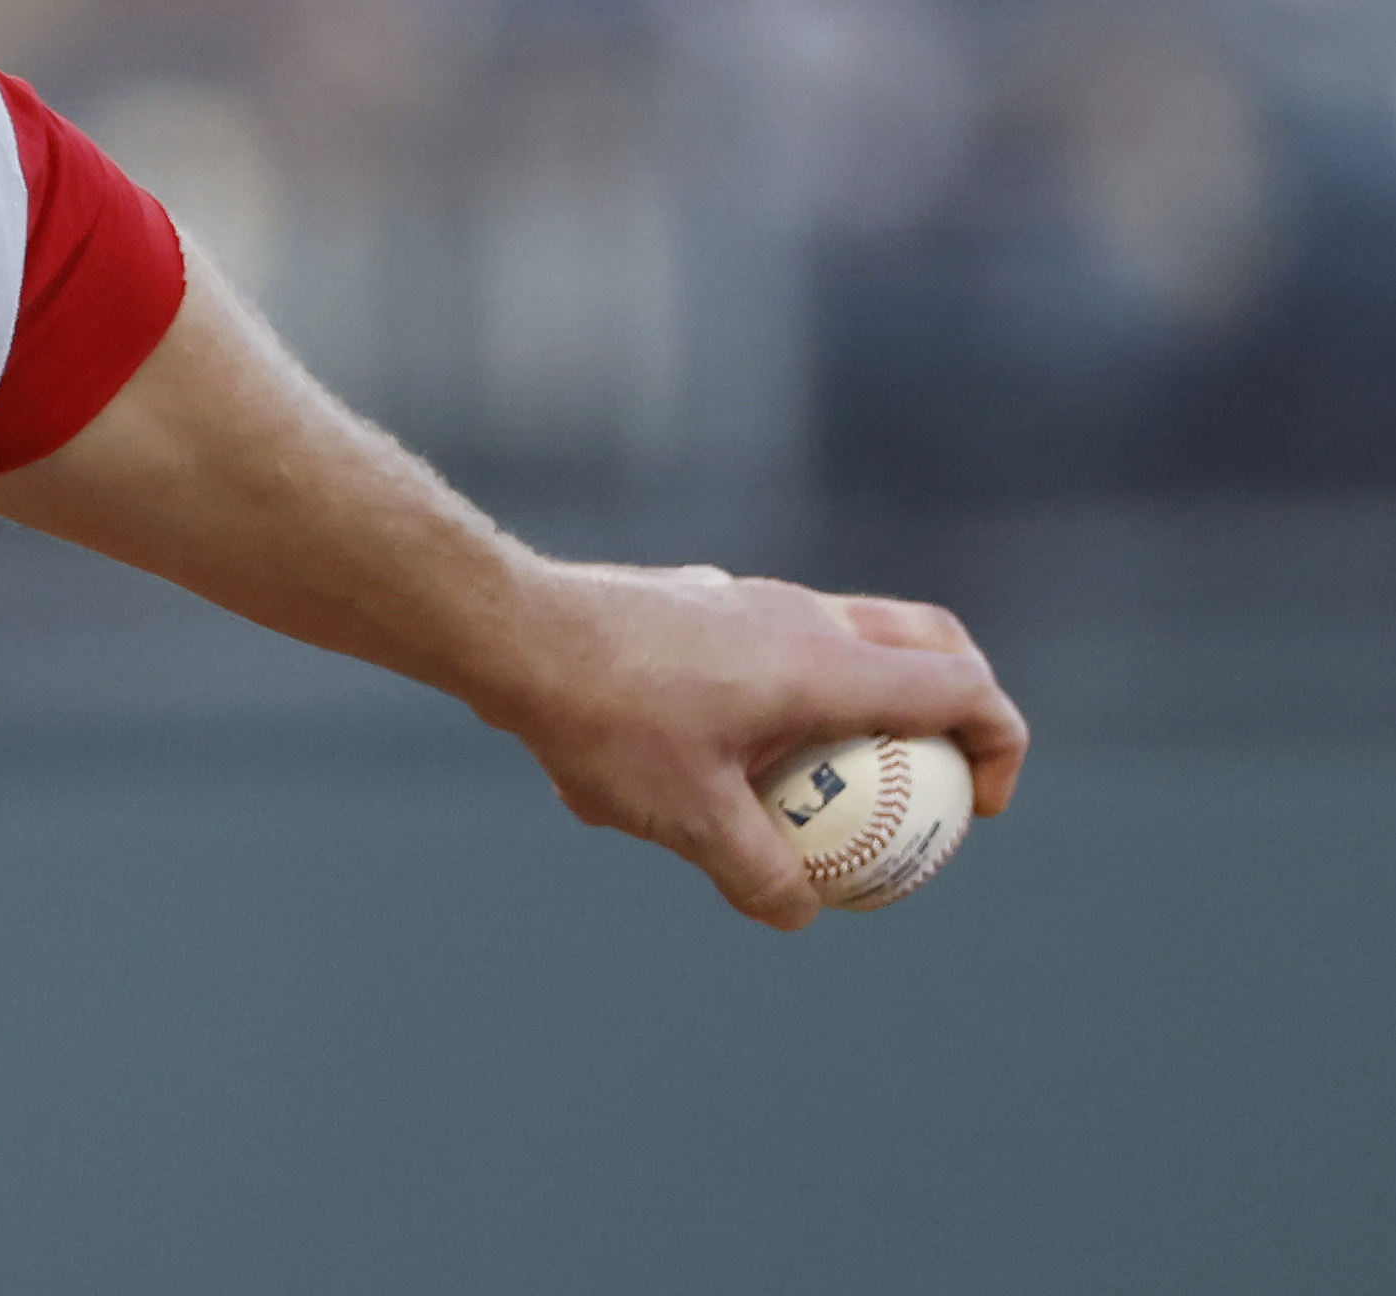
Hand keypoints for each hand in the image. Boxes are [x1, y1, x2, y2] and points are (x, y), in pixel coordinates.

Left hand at [480, 560, 1026, 928]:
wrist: (507, 629)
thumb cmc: (603, 717)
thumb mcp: (687, 820)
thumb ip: (759, 876)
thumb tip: (800, 911)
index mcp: (826, 663)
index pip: (962, 688)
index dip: (1001, 746)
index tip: (981, 810)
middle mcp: (801, 615)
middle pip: (926, 643)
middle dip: (956, 710)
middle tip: (936, 783)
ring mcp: (749, 597)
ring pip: (842, 643)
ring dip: (848, 712)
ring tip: (790, 798)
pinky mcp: (700, 601)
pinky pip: (765, 649)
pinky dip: (767, 703)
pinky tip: (677, 774)